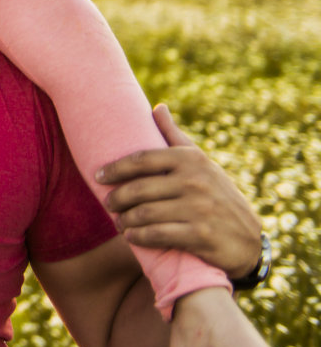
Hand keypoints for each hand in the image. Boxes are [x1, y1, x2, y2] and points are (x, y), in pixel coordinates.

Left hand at [95, 105, 262, 277]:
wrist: (249, 240)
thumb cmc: (216, 195)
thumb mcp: (201, 163)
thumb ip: (175, 136)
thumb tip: (157, 106)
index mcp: (191, 159)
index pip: (142, 159)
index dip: (115, 168)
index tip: (98, 175)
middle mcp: (196, 180)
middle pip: (138, 188)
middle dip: (116, 198)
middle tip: (109, 204)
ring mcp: (199, 208)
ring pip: (144, 213)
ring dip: (125, 220)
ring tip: (120, 222)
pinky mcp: (201, 235)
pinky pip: (157, 234)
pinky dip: (138, 236)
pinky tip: (132, 236)